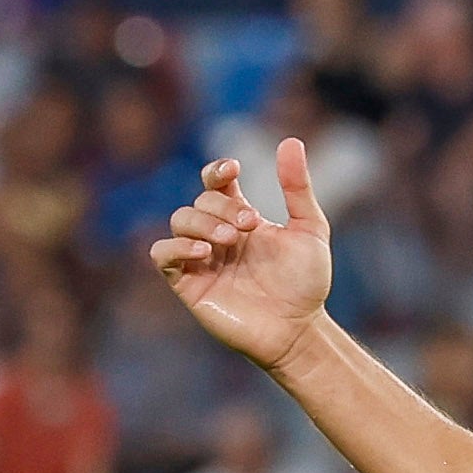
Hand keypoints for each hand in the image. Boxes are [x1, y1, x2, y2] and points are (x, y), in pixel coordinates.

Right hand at [147, 139, 335, 371]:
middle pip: (201, 201)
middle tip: (249, 226)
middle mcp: (217, 234)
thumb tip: (289, 142)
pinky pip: (162, 253)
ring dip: (202, 222)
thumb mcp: (310, 230)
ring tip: (230, 240)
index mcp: (241, 218)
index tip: (233, 171)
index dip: (217, 171)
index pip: (216, 183)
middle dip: (222, 207)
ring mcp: (199, 257)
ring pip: (179, 220)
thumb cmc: (306, 284)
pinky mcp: (187, 282)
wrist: (299, 330)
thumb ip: (297, 188)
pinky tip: (204, 251)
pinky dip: (176, 246)